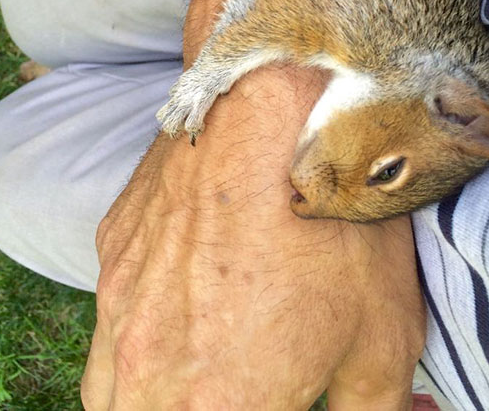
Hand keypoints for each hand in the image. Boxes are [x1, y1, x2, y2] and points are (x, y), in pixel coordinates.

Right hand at [81, 66, 425, 410]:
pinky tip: (184, 300)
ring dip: (147, 398)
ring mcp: (118, 302)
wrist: (272, 108)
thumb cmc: (332, 223)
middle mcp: (143, 367)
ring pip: (106, 391)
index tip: (282, 406)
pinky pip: (110, 315)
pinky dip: (136, 333)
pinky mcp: (114, 249)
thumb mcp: (383, 340)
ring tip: (201, 377)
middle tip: (237, 396)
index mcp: (209, 407)